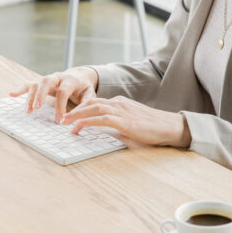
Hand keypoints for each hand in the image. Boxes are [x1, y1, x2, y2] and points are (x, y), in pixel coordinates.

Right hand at [10, 67, 97, 123]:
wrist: (79, 76)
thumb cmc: (84, 88)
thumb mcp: (90, 94)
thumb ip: (86, 104)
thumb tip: (80, 118)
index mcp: (70, 80)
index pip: (63, 91)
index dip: (60, 106)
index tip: (59, 120)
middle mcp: (57, 77)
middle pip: (46, 81)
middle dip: (41, 95)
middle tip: (37, 108)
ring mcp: (48, 79)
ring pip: (36, 83)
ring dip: (31, 97)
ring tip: (29, 111)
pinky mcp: (41, 82)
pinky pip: (29, 84)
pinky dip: (20, 89)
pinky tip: (11, 94)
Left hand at [61, 95, 191, 147]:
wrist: (170, 126)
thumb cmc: (153, 127)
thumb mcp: (132, 121)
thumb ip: (119, 122)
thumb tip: (105, 130)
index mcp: (120, 103)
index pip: (96, 102)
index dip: (81, 108)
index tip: (70, 115)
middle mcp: (119, 103)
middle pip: (91, 103)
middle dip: (74, 110)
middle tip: (61, 118)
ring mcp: (122, 111)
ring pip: (94, 109)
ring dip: (77, 115)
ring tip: (65, 123)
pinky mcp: (125, 121)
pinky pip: (103, 119)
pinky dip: (88, 121)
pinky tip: (79, 126)